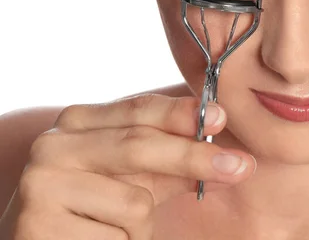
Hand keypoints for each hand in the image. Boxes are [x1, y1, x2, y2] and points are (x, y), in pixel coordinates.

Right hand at [1, 94, 255, 239]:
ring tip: (113, 227)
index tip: (222, 118)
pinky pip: (116, 238)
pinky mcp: (38, 226)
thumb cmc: (97, 207)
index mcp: (79, 123)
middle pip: (139, 146)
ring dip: (141, 225)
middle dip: (193, 157)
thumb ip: (177, 164)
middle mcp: (54, 146)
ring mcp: (41, 186)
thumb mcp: (138, 178)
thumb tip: (237, 161)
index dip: (181, 115)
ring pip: (134, 203)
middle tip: (240, 167)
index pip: (138, 111)